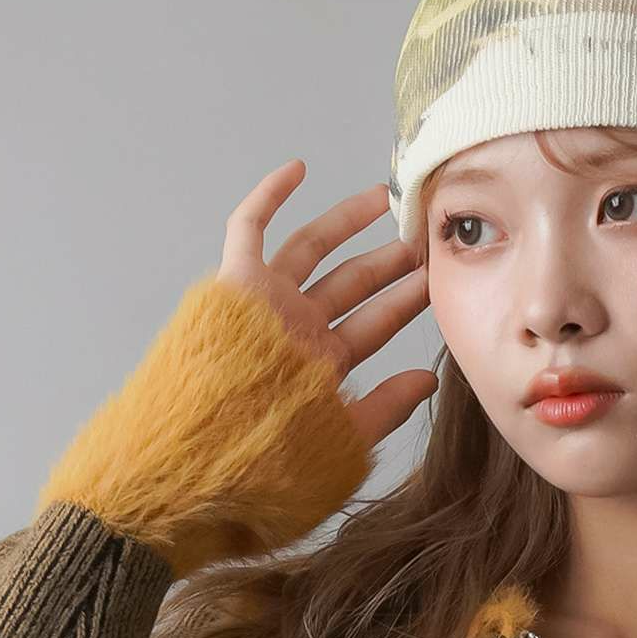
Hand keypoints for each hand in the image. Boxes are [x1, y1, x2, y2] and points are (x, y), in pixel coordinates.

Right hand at [216, 160, 437, 450]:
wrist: (197, 467)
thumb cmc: (262, 469)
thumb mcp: (340, 443)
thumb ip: (385, 409)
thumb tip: (429, 380)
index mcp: (319, 368)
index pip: (374, 324)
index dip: (406, 299)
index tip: (439, 278)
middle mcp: (294, 332)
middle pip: (350, 284)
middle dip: (387, 261)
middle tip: (419, 236)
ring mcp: (263, 307)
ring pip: (310, 250)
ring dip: (345, 223)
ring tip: (382, 198)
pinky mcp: (232, 287)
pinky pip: (249, 230)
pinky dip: (269, 198)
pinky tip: (299, 168)